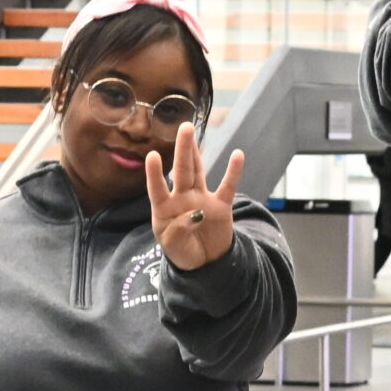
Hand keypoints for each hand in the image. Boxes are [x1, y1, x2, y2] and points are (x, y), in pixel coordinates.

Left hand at [145, 123, 243, 269]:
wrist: (205, 263)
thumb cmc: (182, 252)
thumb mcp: (173, 246)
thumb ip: (178, 230)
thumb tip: (196, 214)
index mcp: (165, 208)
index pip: (157, 188)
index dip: (154, 174)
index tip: (152, 155)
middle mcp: (182, 198)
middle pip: (181, 170)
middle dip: (182, 150)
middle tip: (184, 127)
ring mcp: (202, 199)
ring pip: (198, 171)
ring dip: (196, 152)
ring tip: (193, 130)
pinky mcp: (221, 205)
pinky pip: (227, 186)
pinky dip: (233, 171)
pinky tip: (238, 154)